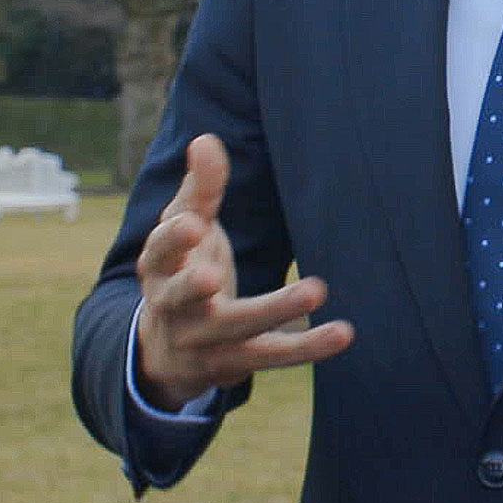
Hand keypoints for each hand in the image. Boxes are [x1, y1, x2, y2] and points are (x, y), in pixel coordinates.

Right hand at [134, 132, 353, 409]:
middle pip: (180, 297)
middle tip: (211, 276)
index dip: (173, 239)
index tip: (193, 224)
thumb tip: (205, 140)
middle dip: (191, 288)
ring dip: (274, 309)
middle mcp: (173, 306)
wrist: (168, 348)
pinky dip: (307, 346)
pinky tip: (343, 333)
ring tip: (315, 289)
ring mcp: (202, 340)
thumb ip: (199, 188)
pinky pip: (271, 355)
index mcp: (159, 267)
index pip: (159, 251)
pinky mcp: (234, 362)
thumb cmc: (183, 267)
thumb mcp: (185, 228)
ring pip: (237, 328)